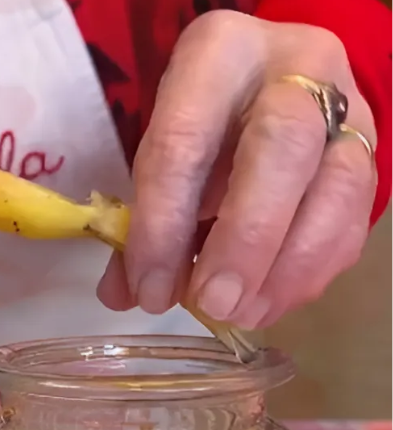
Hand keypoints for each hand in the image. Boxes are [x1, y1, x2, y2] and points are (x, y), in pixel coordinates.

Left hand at [98, 10, 377, 329]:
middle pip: (281, 150)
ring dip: (287, 267)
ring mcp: (348, 106)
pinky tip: (273, 300)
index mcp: (219, 53)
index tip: (150, 288)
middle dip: (245, 240)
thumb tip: (124, 295)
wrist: (273, 79)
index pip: (186, 141)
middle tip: (213, 303)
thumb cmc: (205, 117)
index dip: (164, 224)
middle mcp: (295, 67)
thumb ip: (143, 220)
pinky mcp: (374, 150)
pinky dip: (313, 270)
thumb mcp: (164, 148)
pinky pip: (356, 217)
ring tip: (244, 313)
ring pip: (336, 187)